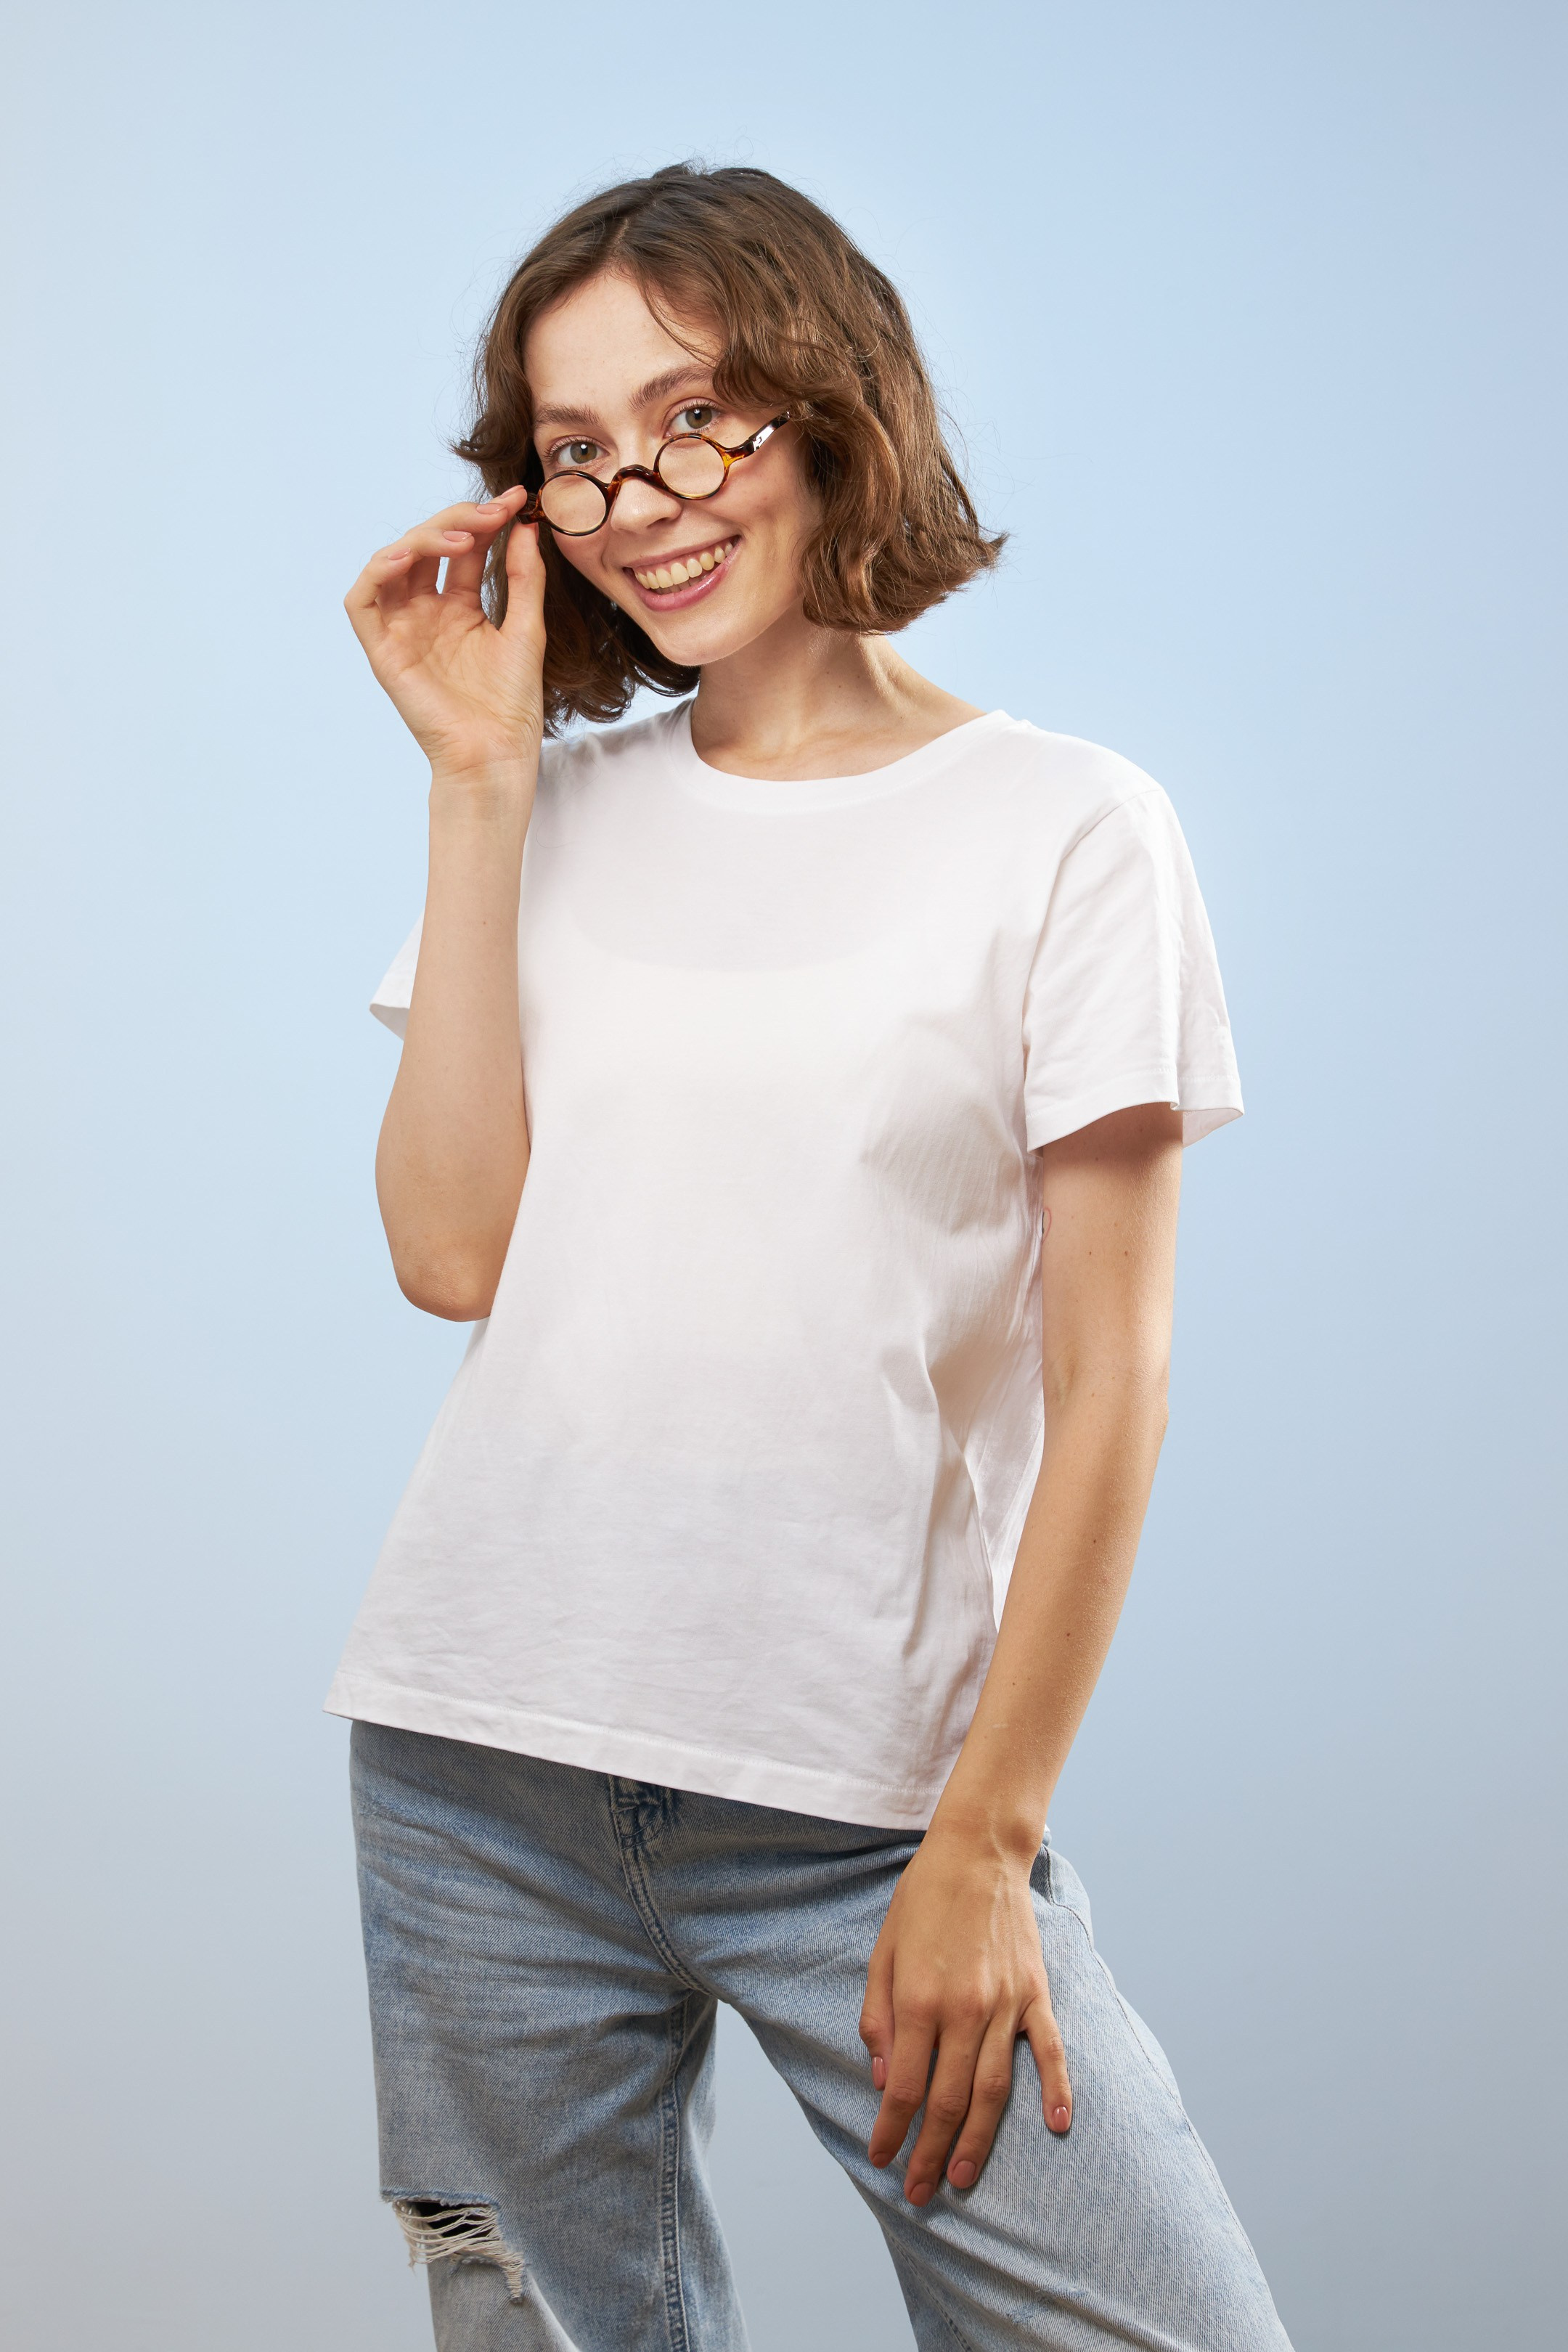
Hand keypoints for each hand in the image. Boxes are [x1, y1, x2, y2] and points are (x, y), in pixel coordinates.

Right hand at [344, 487, 545, 779]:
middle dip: (458, 522)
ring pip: (393, 562)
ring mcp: (402, 630)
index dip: (485, 521)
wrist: (495, 755)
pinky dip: (379, 571)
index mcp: (459, 609)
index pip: (463, 550)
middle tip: (493, 513)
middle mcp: (426, 614)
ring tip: (463, 536)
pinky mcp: (381, 650)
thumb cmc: (512, 705)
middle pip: (427, 547)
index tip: (516, 500)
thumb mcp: (526, 630)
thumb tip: (527, 526)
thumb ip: (524, 578)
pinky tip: (410, 556)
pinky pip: (362, 600)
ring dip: (422, 538)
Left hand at [859, 1824, 1071, 2205]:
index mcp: (919, 2000)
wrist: (977, 1851)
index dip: (891, 2131)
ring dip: (978, 2141)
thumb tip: (884, 2080)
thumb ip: (878, 2019)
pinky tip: (1057, 2127)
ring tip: (963, 2179)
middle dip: (931, 2153)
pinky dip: (1056, 2091)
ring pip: (993, 2091)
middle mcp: (965, 2011)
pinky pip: (1050, 2052)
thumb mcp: (882, 1952)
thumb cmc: (922, 1899)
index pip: (905, 2088)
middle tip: (919, 2192)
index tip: (881, 2159)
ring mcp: (1006, 2005)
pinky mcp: (1035, 1994)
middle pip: (949, 2102)